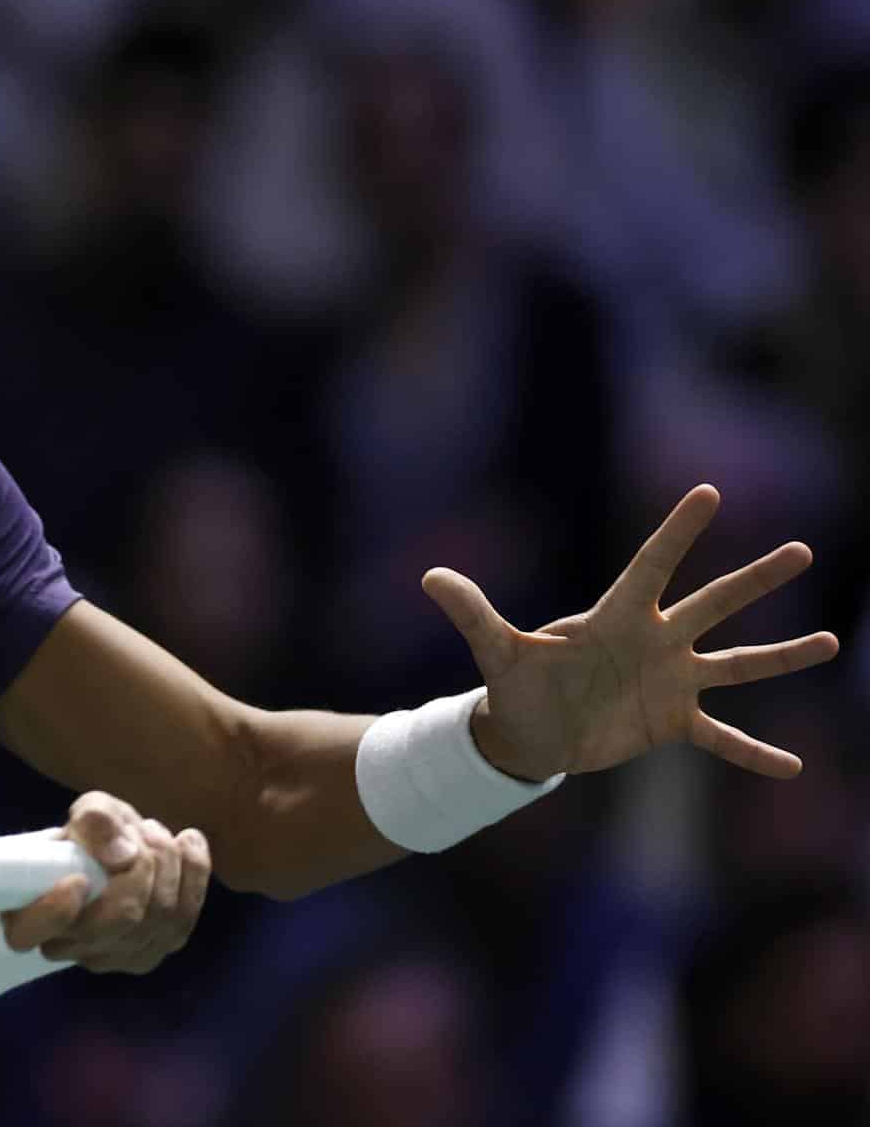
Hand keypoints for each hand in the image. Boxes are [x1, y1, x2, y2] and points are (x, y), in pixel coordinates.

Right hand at [0, 790, 210, 972]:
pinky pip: (183, 920)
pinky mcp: (149, 955)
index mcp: (28, 918)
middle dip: (144, 865)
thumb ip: (95, 822)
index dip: (55, 910)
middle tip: (141, 829)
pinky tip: (190, 842)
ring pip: (159, 918)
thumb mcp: (87, 812)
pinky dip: (194, 874)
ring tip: (156, 832)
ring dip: (168, 864)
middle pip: (123, 917)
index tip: (76, 878)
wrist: (109, 858)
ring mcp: (112, 958)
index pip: (31, 932)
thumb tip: (123, 855)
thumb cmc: (88, 837)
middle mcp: (68, 948)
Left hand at [423, 484, 839, 782]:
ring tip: (830, 642)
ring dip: (781, 656)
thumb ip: (472, 613)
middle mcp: (654, 640)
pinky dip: (753, 753)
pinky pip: (722, 738)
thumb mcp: (495, 650)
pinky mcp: (673, 721)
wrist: (531, 731)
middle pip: (712, 602)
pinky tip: (792, 767)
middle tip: (800, 549)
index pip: (651, 565)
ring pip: (736, 663)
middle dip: (754, 579)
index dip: (676, 531)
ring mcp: (670, 680)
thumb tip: (428, 576)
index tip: (707, 492)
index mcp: (615, 616)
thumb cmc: (516, 683)